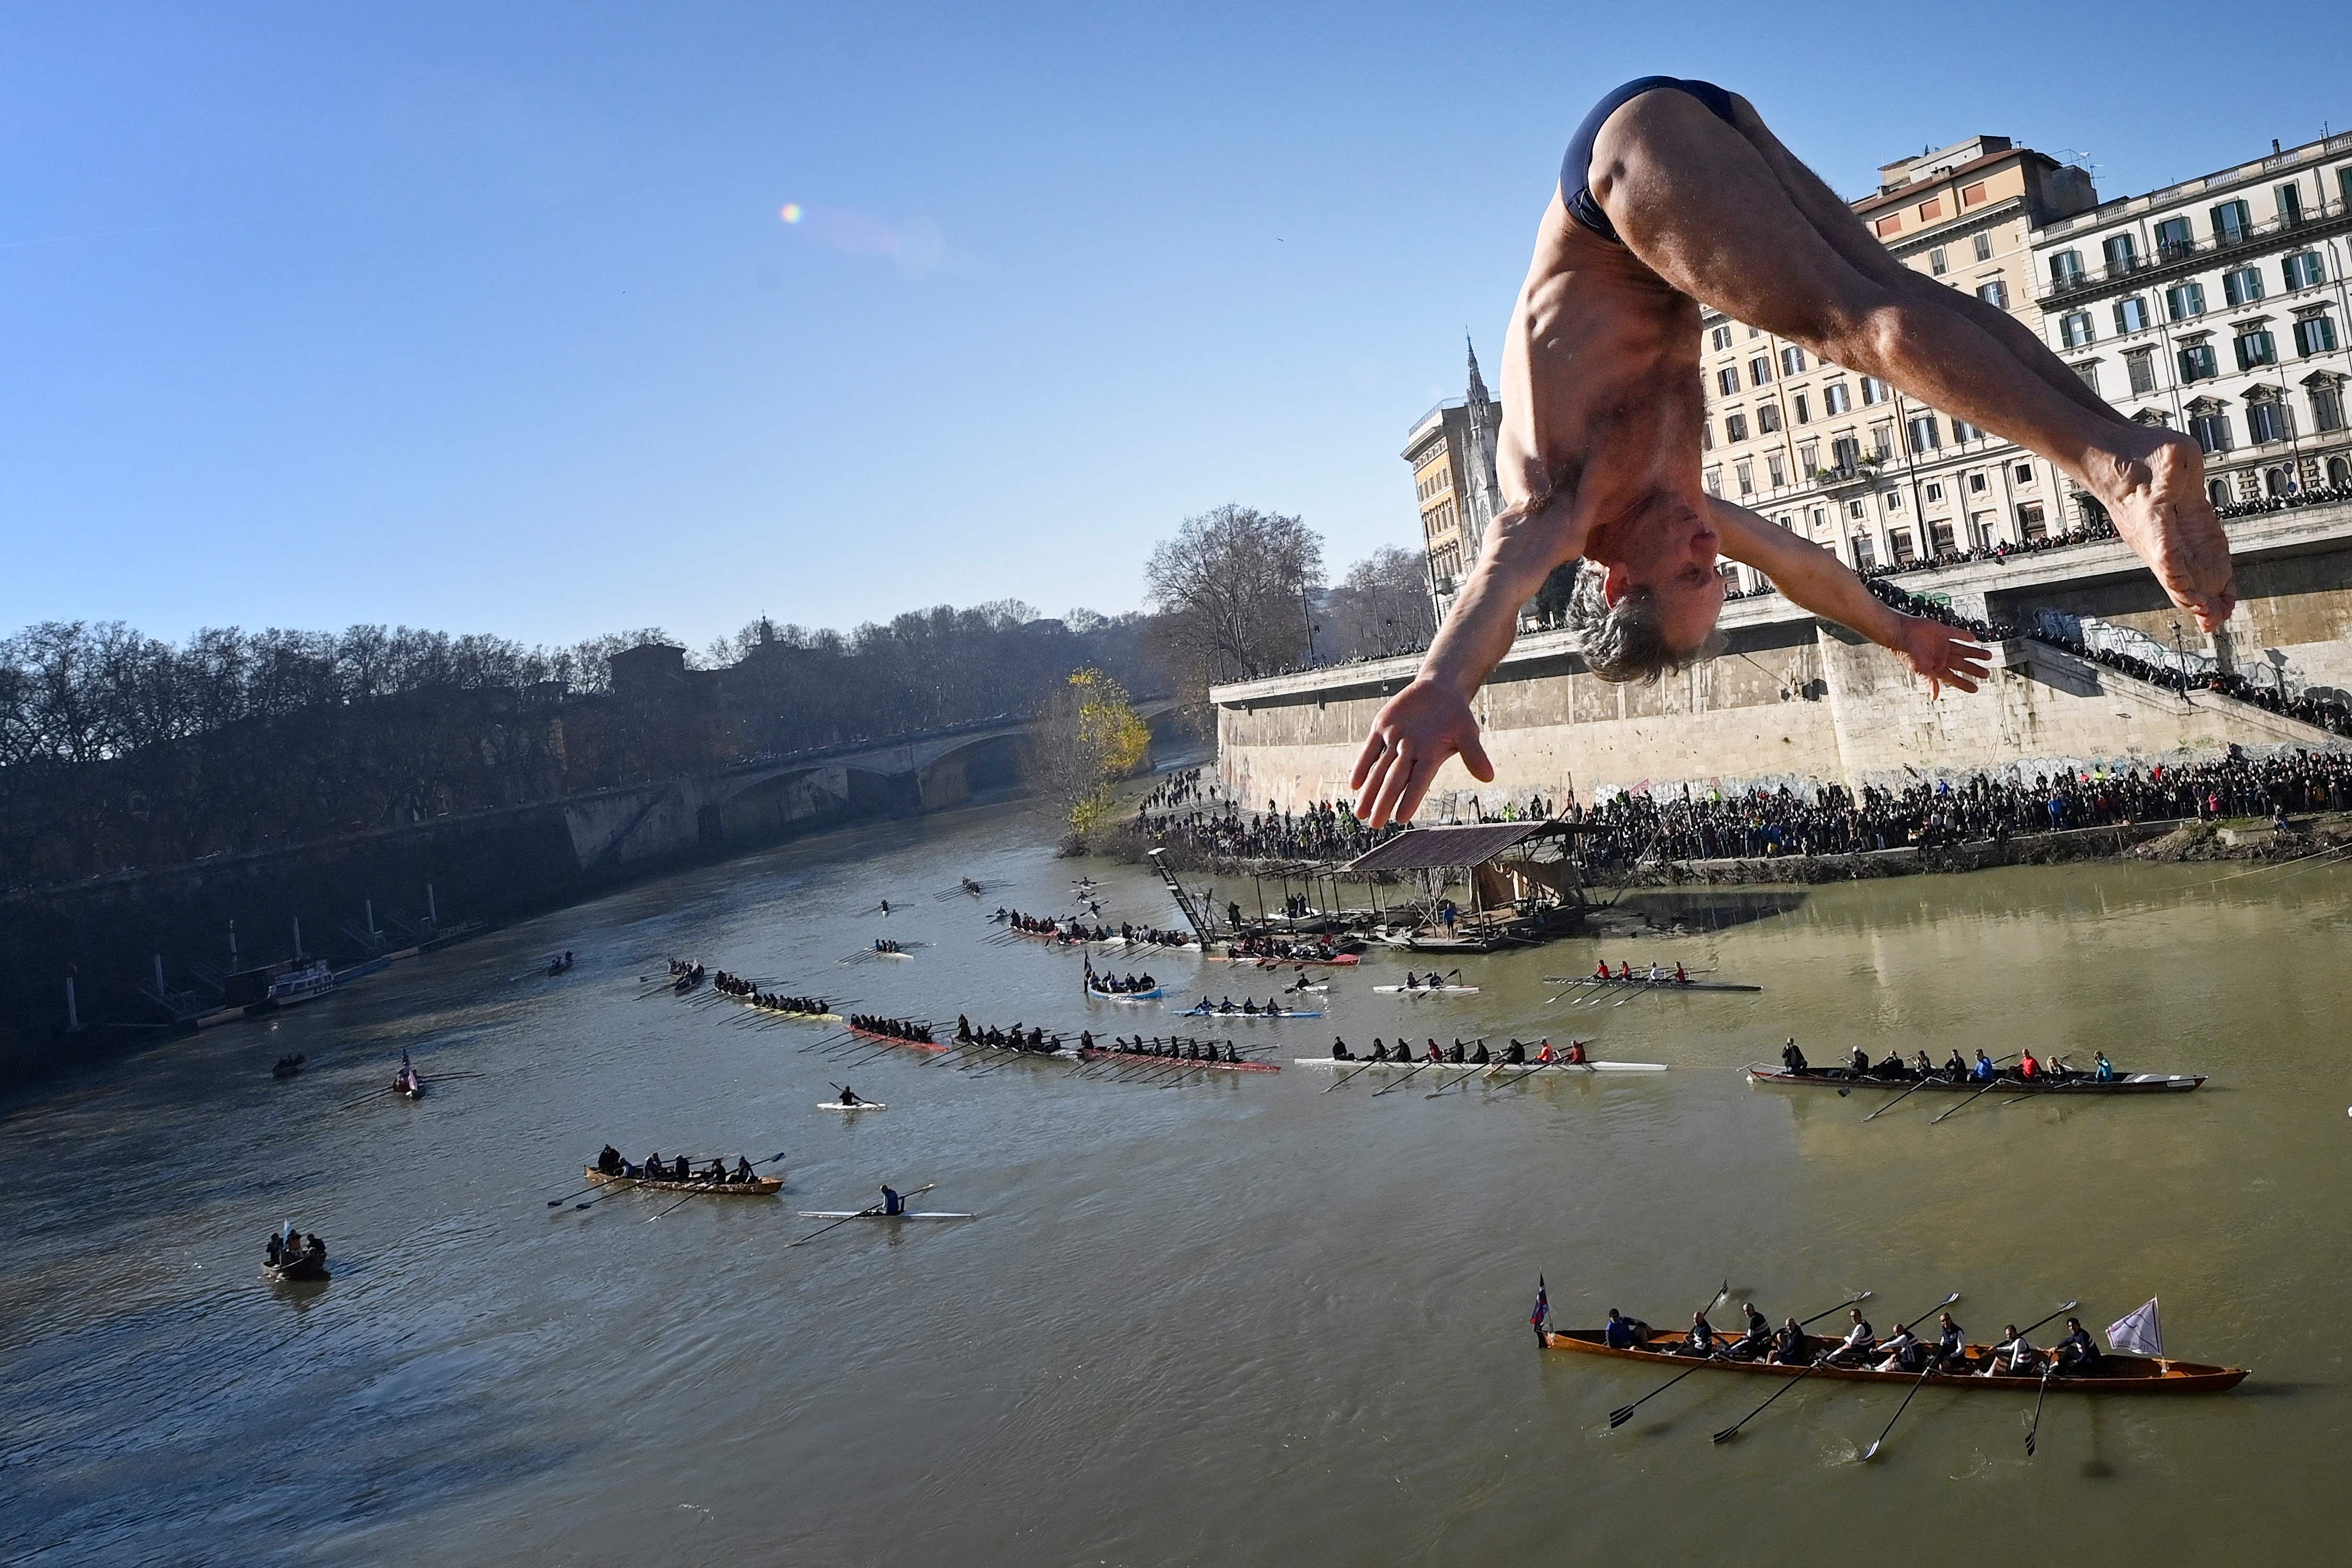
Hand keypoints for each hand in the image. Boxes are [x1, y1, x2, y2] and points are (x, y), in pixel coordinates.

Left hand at [1350, 679, 1492, 826]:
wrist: (1439, 691)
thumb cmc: (1455, 716)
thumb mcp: (1467, 732)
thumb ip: (1474, 754)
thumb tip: (1489, 777)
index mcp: (1430, 757)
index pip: (1419, 782)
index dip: (1410, 799)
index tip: (1400, 818)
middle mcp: (1410, 753)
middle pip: (1394, 780)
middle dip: (1384, 801)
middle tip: (1375, 824)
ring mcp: (1394, 741)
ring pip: (1379, 769)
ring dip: (1370, 791)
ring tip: (1360, 813)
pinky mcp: (1382, 728)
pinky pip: (1369, 749)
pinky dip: (1362, 765)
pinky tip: (1354, 784)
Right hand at [1891, 616, 1988, 697]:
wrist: (1900, 632)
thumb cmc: (1906, 652)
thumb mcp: (1920, 668)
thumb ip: (1929, 681)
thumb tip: (1934, 697)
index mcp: (1937, 667)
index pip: (1954, 678)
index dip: (1965, 683)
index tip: (1976, 688)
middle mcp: (1941, 657)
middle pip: (1962, 665)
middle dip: (1974, 670)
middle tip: (1986, 674)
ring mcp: (1942, 645)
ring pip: (1963, 650)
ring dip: (1975, 653)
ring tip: (1988, 656)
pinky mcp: (1941, 632)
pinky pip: (1956, 634)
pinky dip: (1964, 636)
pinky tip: (1973, 639)